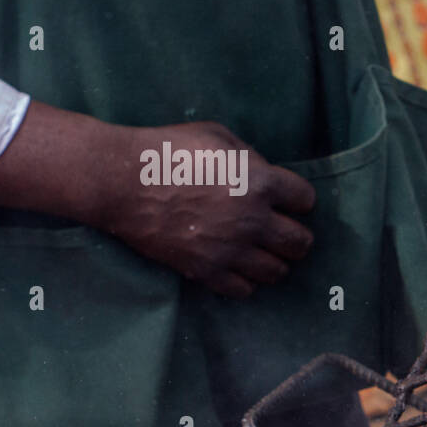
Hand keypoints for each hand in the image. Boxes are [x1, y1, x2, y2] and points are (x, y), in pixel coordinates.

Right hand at [96, 122, 315, 297]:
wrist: (120, 181)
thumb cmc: (167, 150)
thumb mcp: (217, 137)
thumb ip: (251, 157)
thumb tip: (265, 174)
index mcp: (260, 183)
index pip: (306, 200)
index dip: (298, 200)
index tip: (287, 201)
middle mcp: (253, 220)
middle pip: (300, 243)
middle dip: (296, 237)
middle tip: (281, 232)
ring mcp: (230, 249)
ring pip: (277, 271)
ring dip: (274, 261)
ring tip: (260, 252)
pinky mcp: (206, 270)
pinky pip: (244, 290)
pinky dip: (245, 281)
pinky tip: (236, 267)